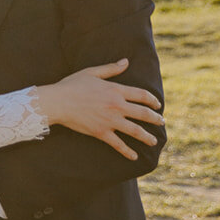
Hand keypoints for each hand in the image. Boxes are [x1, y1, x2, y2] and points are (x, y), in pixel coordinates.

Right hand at [46, 59, 162, 158]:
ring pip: (135, 130)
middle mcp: (117, 106)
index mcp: (116, 90)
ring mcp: (110, 121)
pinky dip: (127, 151)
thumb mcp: (92, 72)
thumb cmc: (73, 85)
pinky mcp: (101, 133)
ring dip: (147, 137)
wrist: (58, 102)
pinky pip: (118, 144)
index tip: (158, 105)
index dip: (152, 101)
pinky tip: (134, 157)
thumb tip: (126, 62)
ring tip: (154, 141)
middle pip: (143, 114)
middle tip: (162, 123)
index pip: (142, 95)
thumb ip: (111, 69)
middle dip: (155, 119)